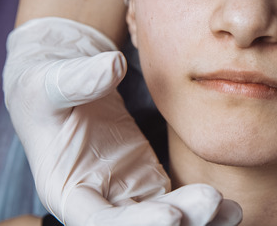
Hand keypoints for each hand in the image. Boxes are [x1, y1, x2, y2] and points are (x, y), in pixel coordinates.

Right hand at [3, 17, 241, 224]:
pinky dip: (201, 210)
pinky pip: (176, 203)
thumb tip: (111, 66)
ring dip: (195, 221)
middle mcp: (97, 203)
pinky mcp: (145, 182)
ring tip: (230, 211)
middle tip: (210, 203)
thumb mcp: (53, 81)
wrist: (62, 82)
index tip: (170, 216)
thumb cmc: (46, 85)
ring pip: (163, 220)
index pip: (97, 220)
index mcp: (66, 189)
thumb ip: (80, 79)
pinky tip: (230, 208)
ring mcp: (124, 195)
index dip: (134, 224)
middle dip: (175, 221)